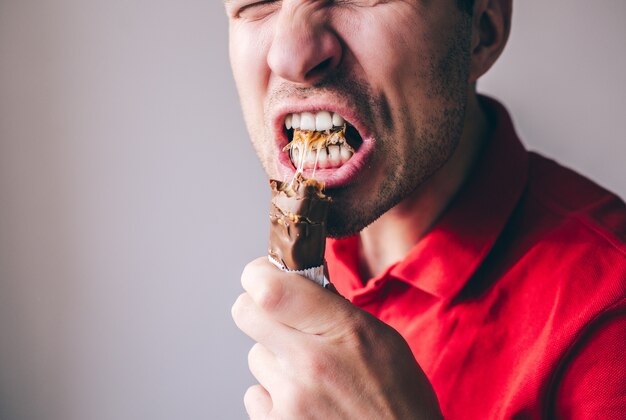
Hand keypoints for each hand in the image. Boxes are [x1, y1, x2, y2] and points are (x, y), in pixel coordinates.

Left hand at [232, 257, 441, 418]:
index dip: (260, 276)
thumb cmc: (399, 402)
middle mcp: (308, 364)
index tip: (265, 276)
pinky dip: (274, 396)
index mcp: (342, 331)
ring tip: (311, 377)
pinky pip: (256, 395)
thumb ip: (335, 307)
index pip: (268, 288)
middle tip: (286, 323)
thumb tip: (297, 279)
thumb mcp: (383, 340)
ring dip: (276, 361)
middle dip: (262, 311)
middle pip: (246, 313)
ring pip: (256, 356)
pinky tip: (304, 403)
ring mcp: (289, 401)